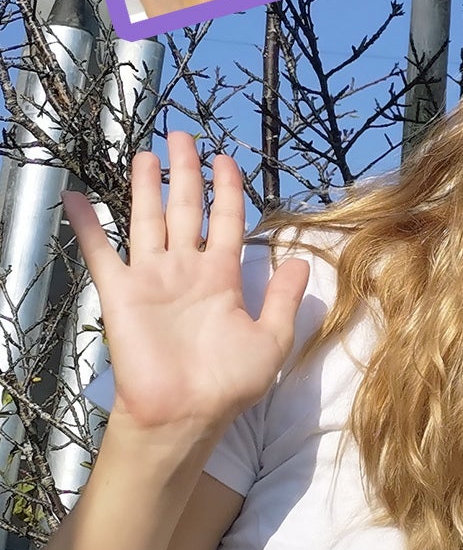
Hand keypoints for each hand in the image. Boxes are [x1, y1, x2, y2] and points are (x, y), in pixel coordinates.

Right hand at [62, 132, 308, 437]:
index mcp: (223, 278)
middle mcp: (187, 270)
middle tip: (184, 135)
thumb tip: (299, 259)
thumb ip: (285, 298)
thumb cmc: (228, 383)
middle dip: (187, 172)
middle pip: (187, 209)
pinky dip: (87, 225)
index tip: (227, 159)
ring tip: (146, 153)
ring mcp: (153, 278)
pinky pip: (100, 252)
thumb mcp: (272, 338)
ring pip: (149, 219)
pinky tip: (77, 197)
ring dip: (147, 186)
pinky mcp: (121, 292)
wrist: (186, 414)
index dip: (228, 190)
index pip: (229, 221)